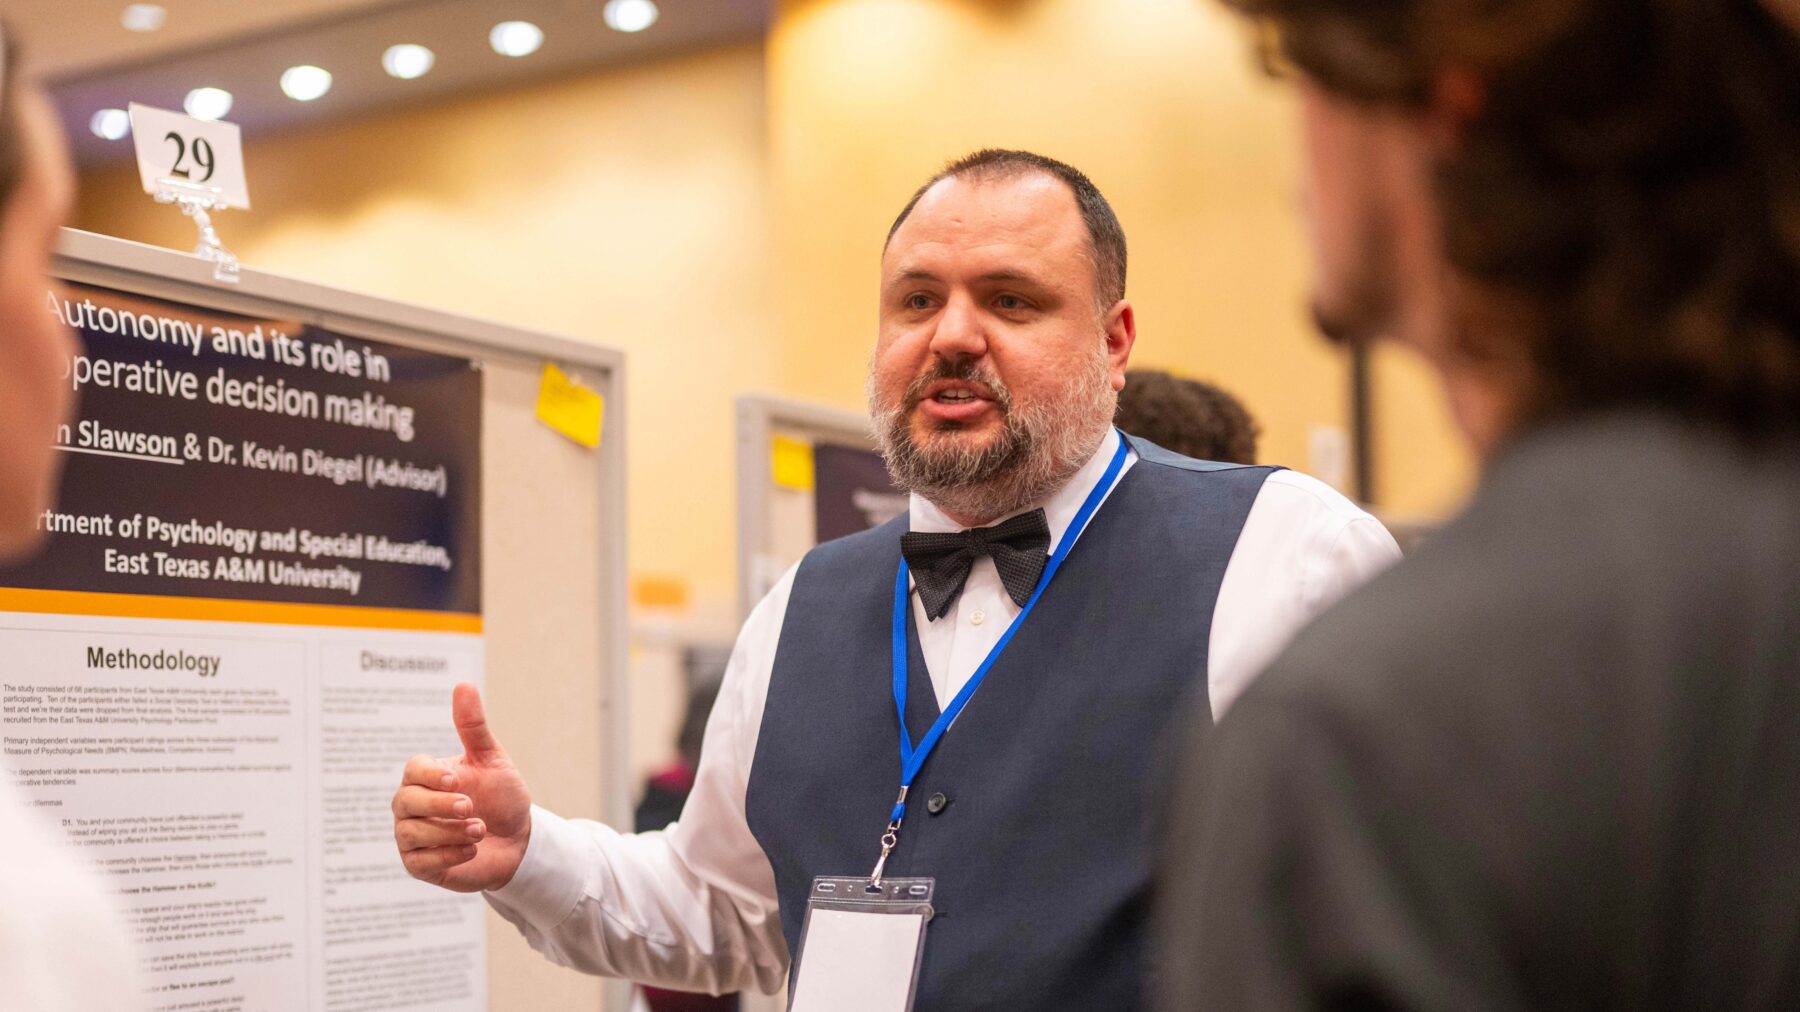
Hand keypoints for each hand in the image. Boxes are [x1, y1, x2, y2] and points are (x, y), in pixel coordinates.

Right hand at [393, 682, 532, 891]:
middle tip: (471, 807)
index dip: (430, 775)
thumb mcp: (491, 759)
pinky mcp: (419, 865)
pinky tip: (471, 850)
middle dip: (439, 805)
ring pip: (411, 833)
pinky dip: (447, 855)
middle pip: (405, 801)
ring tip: (480, 830)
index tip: (457, 779)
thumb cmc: (501, 796)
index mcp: (426, 777)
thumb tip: (463, 684)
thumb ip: (473, 726)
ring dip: (447, 832)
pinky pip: (419, 862)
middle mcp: (412, 805)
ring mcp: (412, 836)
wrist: (518, 841)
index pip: (413, 770)